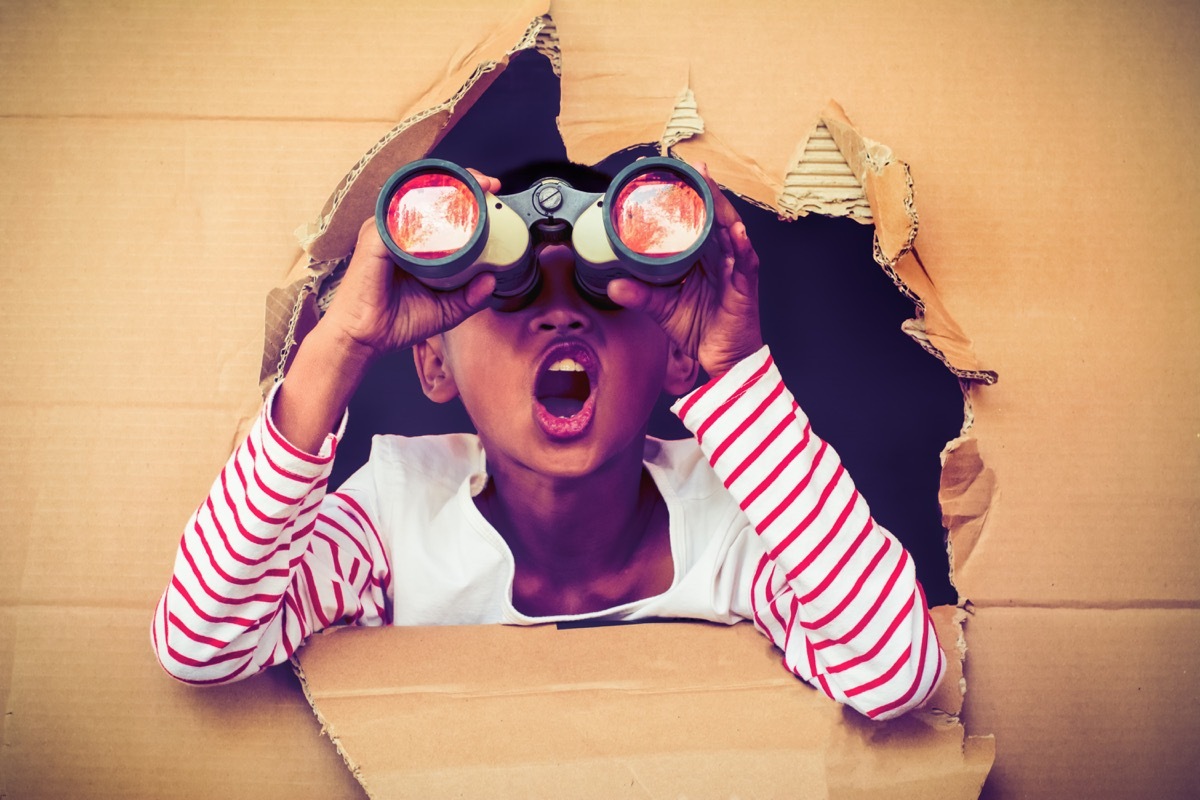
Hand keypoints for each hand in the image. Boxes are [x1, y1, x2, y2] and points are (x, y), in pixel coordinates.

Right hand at [272, 170, 498, 451]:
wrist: (365, 339)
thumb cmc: (395, 322)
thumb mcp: (445, 310)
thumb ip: (469, 296)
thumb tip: (492, 279)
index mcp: (413, 241)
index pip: (439, 207)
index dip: (466, 195)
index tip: (491, 192)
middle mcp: (398, 230)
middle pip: (429, 193)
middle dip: (462, 181)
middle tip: (490, 185)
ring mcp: (384, 230)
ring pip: (415, 195)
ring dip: (446, 186)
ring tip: (474, 187)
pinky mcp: (374, 236)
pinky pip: (398, 212)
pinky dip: (421, 204)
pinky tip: (444, 204)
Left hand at [606, 162, 762, 378]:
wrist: (723, 360)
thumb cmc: (700, 329)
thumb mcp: (663, 308)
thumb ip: (640, 295)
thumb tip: (613, 285)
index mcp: (701, 256)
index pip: (693, 220)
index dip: (682, 197)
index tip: (664, 175)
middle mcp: (719, 256)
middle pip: (713, 215)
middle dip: (703, 189)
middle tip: (689, 166)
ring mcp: (734, 267)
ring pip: (730, 229)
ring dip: (720, 204)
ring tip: (709, 183)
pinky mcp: (745, 285)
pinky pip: (745, 261)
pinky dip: (741, 246)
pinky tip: (736, 232)